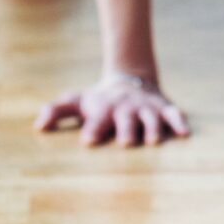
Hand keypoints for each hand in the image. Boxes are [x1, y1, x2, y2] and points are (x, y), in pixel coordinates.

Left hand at [36, 73, 190, 146]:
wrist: (129, 80)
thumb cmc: (99, 100)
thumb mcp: (77, 102)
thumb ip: (57, 112)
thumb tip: (38, 126)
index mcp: (104, 109)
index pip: (97, 119)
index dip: (93, 129)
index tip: (87, 140)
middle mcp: (126, 109)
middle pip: (126, 120)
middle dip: (126, 130)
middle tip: (125, 143)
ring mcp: (146, 109)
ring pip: (151, 119)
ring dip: (152, 129)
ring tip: (154, 141)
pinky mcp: (164, 109)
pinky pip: (174, 115)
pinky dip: (179, 122)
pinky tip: (185, 134)